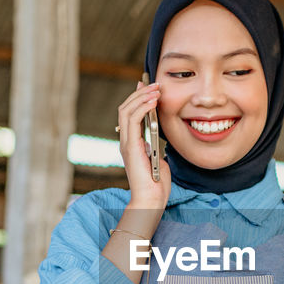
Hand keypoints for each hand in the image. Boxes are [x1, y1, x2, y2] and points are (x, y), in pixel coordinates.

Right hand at [117, 79, 170, 213]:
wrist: (151, 199)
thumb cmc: (156, 184)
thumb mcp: (158, 159)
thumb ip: (154, 147)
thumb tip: (157, 139)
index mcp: (131, 143)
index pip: (129, 114)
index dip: (137, 98)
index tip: (148, 87)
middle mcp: (125, 141)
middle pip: (125, 109)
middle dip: (140, 93)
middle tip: (154, 83)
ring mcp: (126, 143)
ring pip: (126, 111)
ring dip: (141, 97)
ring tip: (155, 88)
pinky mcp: (130, 146)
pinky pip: (133, 120)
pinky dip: (142, 107)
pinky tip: (153, 101)